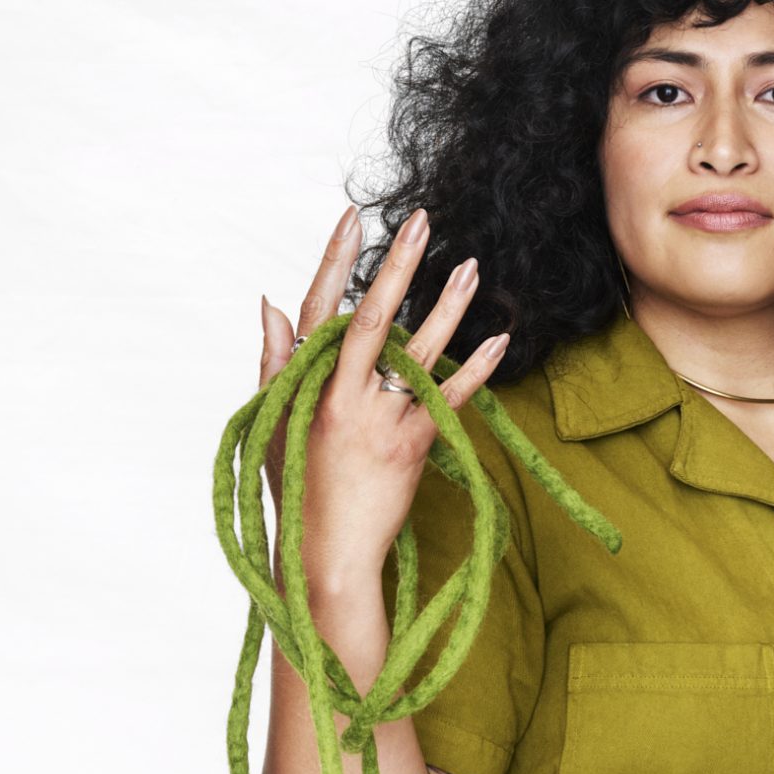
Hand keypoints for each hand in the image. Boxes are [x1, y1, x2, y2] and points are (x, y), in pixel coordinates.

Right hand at [257, 202, 509, 582]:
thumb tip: (272, 301)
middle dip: (398, 265)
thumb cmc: (298, 489)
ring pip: (418, 351)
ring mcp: (379, 420)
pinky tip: (500, 340)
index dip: (336, 260)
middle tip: (422, 221)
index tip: (353, 217)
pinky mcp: (411, 446)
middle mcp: (343, 395)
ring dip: (448, 306)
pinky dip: (477, 369)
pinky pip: (449, 397)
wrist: (327, 555)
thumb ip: (275, 361)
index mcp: (306, 385)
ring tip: (471, 267)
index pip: (318, 308)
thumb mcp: (272, 422)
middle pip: (372, 316)